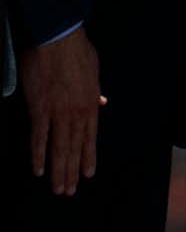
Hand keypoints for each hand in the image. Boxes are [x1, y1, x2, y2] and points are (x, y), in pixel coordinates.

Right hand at [23, 26, 101, 196]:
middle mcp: (76, 113)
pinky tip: (39, 169)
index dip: (88, 158)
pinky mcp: (39, 109)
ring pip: (59, 148)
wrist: (58, 40)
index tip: (87, 174)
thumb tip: (101, 103)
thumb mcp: (94, 72)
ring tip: (59, 188)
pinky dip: (38, 154)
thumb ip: (96, 92)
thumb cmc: (77, 52)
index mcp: (90, 105)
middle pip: (74, 148)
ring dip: (59, 170)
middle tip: (70, 191)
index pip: (90, 138)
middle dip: (72, 171)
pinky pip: (39, 137)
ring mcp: (58, 113)